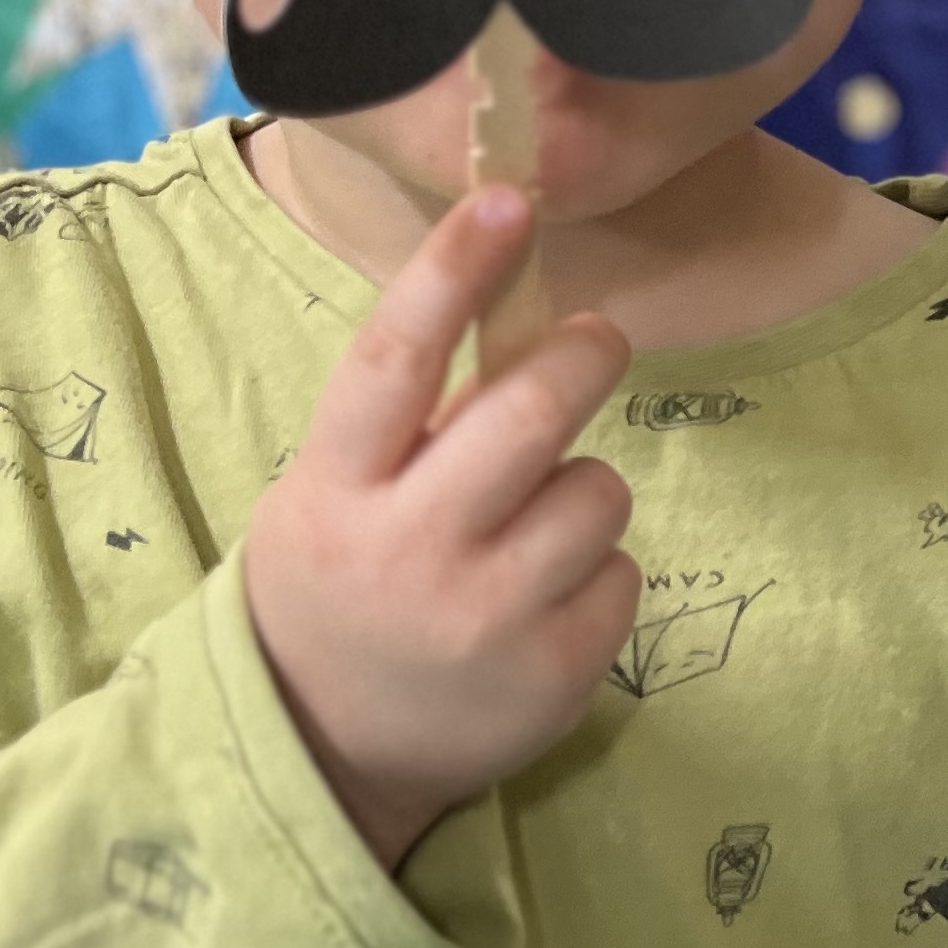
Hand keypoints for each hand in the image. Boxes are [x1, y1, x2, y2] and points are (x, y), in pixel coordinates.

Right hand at [243, 187, 640, 868]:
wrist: (325, 751)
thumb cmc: (343, 582)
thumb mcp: (332, 494)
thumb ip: (407, 421)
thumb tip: (514, 307)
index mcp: (336, 487)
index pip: (394, 359)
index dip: (452, 271)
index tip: (508, 197)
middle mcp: (407, 548)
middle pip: (529, 414)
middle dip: (581, 356)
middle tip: (595, 341)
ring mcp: (484, 617)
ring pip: (597, 492)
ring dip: (584, 491)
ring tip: (532, 530)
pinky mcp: (552, 673)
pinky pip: (623, 572)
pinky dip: (598, 575)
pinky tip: (543, 606)